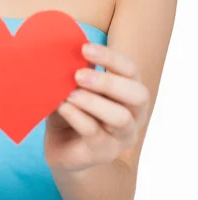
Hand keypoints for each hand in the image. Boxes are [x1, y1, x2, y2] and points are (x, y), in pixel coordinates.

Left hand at [44, 43, 149, 171]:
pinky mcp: (103, 152)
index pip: (131, 70)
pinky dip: (76, 116)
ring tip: (70, 93)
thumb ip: (77, 71)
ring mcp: (122, 137)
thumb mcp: (75, 88)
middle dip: (108, 81)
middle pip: (138, 94)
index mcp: (129, 91)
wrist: (64, 150)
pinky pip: (94, 133)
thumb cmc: (73, 111)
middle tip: (79, 74)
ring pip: (120, 117)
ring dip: (93, 101)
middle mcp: (134, 115)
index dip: (111, 57)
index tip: (85, 48)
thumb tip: (66, 47)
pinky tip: (62, 107)